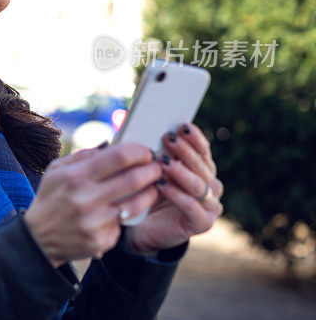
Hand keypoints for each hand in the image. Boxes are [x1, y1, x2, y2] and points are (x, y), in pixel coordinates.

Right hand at [24, 143, 162, 267]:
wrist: (38, 239)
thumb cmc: (50, 198)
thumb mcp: (56, 170)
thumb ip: (83, 155)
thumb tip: (112, 146)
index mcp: (75, 177)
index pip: (118, 157)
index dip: (139, 151)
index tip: (145, 151)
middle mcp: (85, 199)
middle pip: (134, 179)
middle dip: (152, 170)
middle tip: (157, 167)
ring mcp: (94, 223)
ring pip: (137, 204)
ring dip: (151, 192)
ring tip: (152, 186)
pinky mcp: (101, 241)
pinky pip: (124, 223)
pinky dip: (127, 215)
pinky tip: (123, 210)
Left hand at [127, 123, 223, 254]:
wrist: (142, 228)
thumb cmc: (148, 193)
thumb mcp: (153, 171)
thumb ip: (159, 155)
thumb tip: (155, 132)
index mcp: (203, 170)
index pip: (202, 150)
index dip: (194, 138)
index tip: (182, 125)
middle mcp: (211, 187)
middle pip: (201, 166)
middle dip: (185, 151)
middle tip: (169, 138)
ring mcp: (210, 206)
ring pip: (199, 185)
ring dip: (181, 172)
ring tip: (164, 163)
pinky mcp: (202, 223)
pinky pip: (191, 207)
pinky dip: (177, 195)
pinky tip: (162, 186)